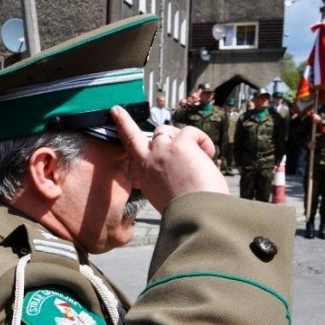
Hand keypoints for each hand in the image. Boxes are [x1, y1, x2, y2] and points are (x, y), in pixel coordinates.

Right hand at [111, 105, 227, 212]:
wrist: (195, 214)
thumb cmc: (188, 209)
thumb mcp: (166, 193)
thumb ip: (164, 175)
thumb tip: (182, 162)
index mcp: (143, 175)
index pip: (129, 146)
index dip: (123, 125)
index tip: (116, 110)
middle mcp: (148, 161)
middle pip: (145, 134)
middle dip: (142, 127)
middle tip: (137, 121)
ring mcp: (161, 150)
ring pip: (169, 131)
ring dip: (184, 140)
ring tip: (200, 158)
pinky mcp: (179, 144)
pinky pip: (191, 132)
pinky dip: (203, 141)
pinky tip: (208, 155)